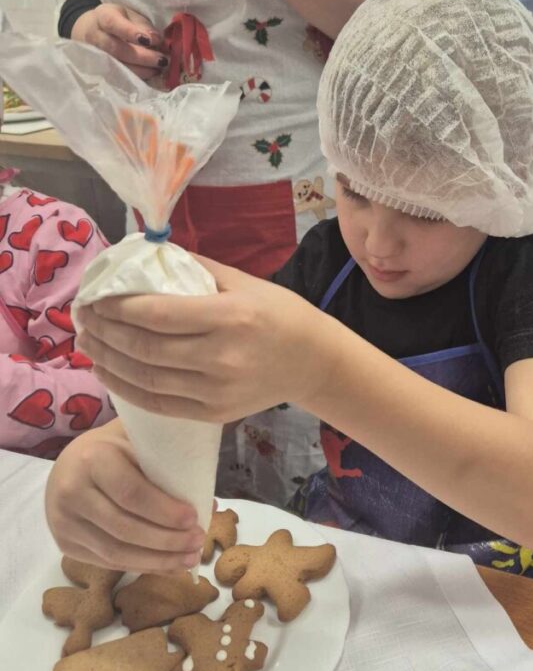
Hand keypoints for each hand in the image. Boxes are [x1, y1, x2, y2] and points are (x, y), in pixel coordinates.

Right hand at [46, 421, 205, 573]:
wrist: (70, 464)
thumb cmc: (116, 450)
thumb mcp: (138, 442)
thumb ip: (169, 466)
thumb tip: (208, 504)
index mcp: (92, 458)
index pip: (131, 493)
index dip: (164, 510)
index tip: (193, 518)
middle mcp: (71, 491)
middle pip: (124, 527)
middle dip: (166, 540)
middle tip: (198, 541)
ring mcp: (63, 521)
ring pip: (115, 552)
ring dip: (157, 560)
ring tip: (189, 559)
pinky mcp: (64, 544)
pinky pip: (107, 562)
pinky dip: (142, 566)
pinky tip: (168, 566)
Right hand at [71, 4, 167, 80]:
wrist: (94, 30)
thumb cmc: (120, 22)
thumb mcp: (131, 16)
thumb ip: (143, 26)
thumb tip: (156, 40)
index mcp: (103, 16)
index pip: (112, 23)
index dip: (130, 32)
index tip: (149, 40)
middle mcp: (94, 35)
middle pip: (115, 48)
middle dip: (141, 57)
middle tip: (162, 60)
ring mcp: (94, 55)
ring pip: (116, 66)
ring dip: (141, 70)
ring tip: (159, 69)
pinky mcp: (99, 70)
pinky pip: (117, 77)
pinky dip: (136, 77)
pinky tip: (150, 74)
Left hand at [77, 257, 331, 422]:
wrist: (312, 362)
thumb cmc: (278, 313)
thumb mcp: (243, 281)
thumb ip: (194, 268)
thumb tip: (145, 256)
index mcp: (230, 317)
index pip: (156, 314)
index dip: (117, 307)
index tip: (96, 297)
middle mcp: (221, 357)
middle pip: (143, 347)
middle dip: (103, 331)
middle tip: (82, 317)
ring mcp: (216, 391)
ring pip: (144, 378)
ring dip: (106, 360)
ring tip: (87, 342)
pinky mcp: (212, 413)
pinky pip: (157, 403)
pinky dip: (125, 388)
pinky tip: (108, 371)